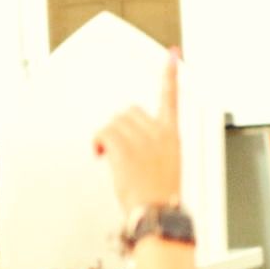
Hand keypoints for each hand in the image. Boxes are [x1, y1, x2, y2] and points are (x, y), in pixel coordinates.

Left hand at [95, 51, 182, 214]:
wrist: (158, 213)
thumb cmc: (160, 196)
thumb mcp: (166, 166)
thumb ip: (154, 147)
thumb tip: (136, 145)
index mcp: (172, 136)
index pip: (172, 99)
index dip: (170, 75)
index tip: (172, 56)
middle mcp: (158, 134)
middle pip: (130, 111)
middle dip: (120, 126)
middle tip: (118, 149)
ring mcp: (141, 140)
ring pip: (114, 122)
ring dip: (108, 137)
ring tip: (111, 157)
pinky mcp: (124, 148)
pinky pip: (103, 132)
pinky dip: (97, 142)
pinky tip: (101, 155)